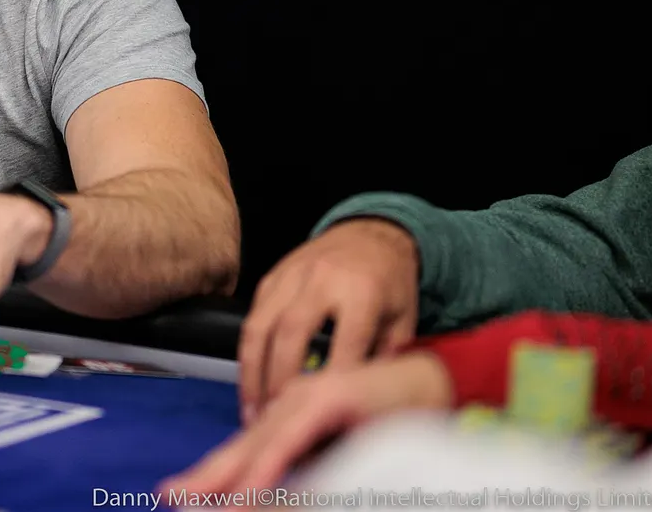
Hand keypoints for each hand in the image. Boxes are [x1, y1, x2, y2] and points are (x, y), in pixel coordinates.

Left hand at [160, 351, 453, 495]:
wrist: (430, 385)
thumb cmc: (385, 423)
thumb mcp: (337, 454)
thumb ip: (308, 471)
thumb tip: (277, 497)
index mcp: (285, 415)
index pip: (241, 452)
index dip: (209, 474)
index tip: (176, 494)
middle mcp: (287, 403)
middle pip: (239, 449)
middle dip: (204, 478)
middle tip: (169, 496)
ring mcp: (306, 399)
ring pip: (259, 449)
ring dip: (229, 481)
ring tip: (198, 503)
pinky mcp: (328, 402)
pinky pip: (290, 444)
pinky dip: (269, 471)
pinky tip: (247, 492)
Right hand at [239, 217, 420, 419]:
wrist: (369, 233)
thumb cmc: (390, 282)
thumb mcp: (404, 318)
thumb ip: (387, 356)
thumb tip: (364, 399)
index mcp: (362, 290)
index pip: (346, 341)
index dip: (334, 380)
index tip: (323, 414)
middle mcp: (321, 279)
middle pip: (291, 332)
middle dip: (279, 380)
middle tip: (274, 418)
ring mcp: (291, 275)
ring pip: (260, 325)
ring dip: (253, 372)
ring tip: (252, 409)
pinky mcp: (272, 276)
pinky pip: (253, 316)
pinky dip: (248, 353)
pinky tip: (250, 382)